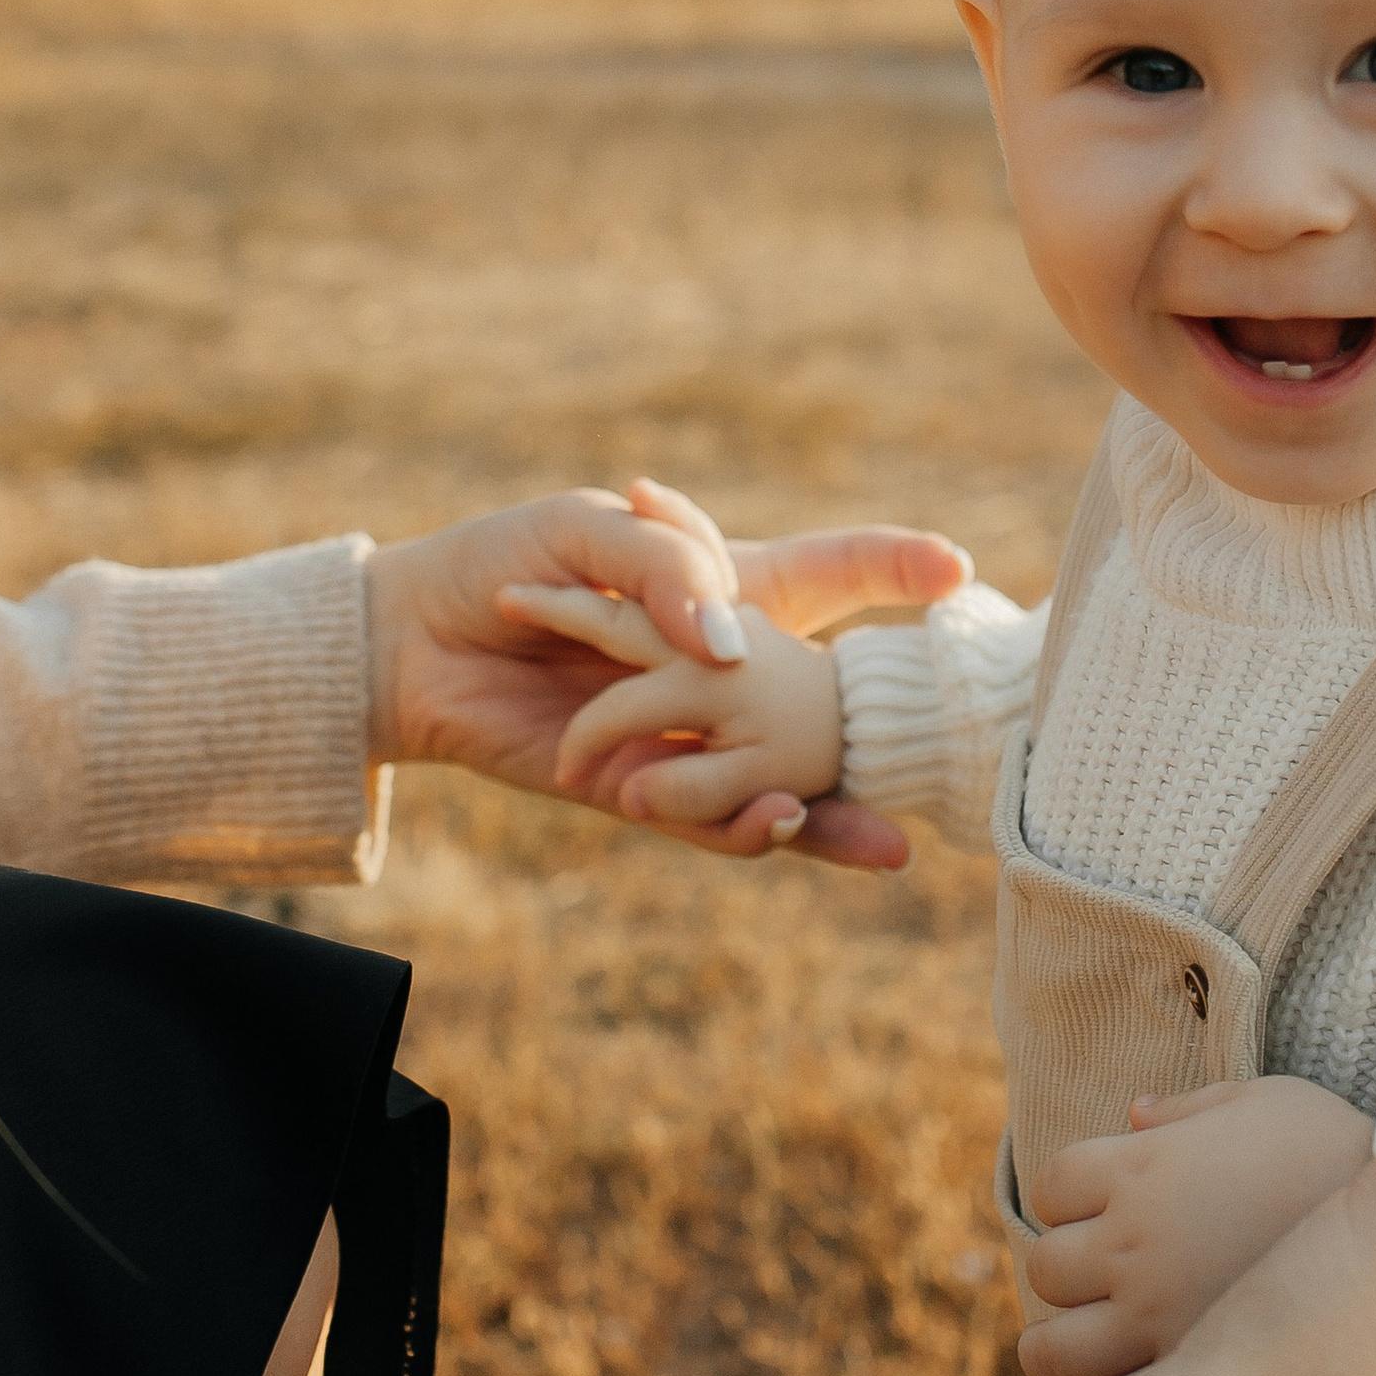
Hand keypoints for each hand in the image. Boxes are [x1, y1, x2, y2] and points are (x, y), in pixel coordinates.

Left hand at [364, 484, 961, 869]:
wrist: (416, 642)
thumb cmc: (502, 568)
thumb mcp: (593, 536)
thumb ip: (667, 574)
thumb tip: (725, 648)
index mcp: (715, 589)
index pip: (826, 570)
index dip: (894, 564)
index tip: (959, 566)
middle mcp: (711, 669)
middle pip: (823, 708)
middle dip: (891, 744)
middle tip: (948, 761)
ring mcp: (679, 733)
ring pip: (777, 785)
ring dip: (829, 820)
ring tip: (878, 839)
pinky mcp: (634, 789)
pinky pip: (704, 824)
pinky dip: (741, 829)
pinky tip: (774, 822)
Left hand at [1019, 1076, 1375, 1375]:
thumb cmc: (1351, 1154)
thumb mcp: (1276, 1101)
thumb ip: (1197, 1107)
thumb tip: (1137, 1115)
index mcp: (1144, 1169)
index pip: (1050, 1187)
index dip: (1073, 1199)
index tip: (1110, 1211)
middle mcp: (1135, 1245)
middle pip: (1044, 1266)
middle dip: (1070, 1272)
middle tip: (1116, 1281)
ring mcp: (1156, 1320)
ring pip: (1048, 1350)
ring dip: (1065, 1343)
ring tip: (1109, 1345)